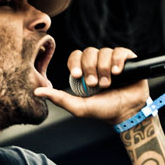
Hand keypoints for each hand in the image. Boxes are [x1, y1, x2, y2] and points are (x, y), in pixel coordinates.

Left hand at [35, 46, 149, 124]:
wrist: (126, 113)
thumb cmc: (104, 110)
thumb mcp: (78, 107)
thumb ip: (59, 98)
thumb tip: (37, 92)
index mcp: (85, 71)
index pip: (76, 56)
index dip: (76, 63)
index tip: (78, 76)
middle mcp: (98, 63)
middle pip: (89, 52)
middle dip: (90, 68)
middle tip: (95, 84)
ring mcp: (112, 60)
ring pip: (104, 52)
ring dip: (104, 69)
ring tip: (108, 84)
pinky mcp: (127, 59)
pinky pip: (120, 51)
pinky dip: (117, 61)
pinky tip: (118, 73)